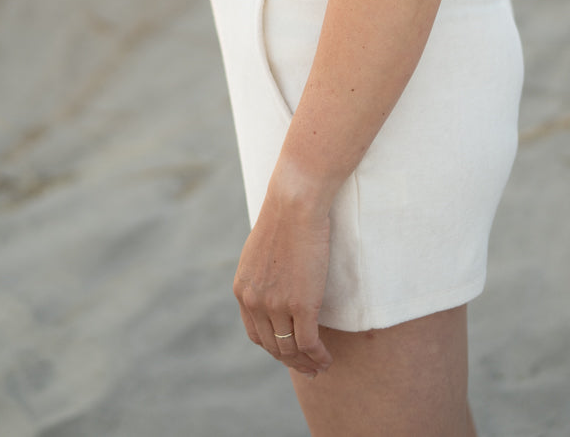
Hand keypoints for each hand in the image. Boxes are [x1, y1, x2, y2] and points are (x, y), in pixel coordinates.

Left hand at [233, 185, 333, 378]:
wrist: (296, 202)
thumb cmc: (285, 216)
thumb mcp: (262, 249)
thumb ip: (263, 272)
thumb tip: (276, 281)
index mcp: (242, 289)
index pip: (255, 333)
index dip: (273, 347)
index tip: (288, 352)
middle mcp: (254, 301)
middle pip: (272, 346)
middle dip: (290, 361)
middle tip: (307, 368)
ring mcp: (277, 305)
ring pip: (291, 349)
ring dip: (306, 363)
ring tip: (320, 367)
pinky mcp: (301, 305)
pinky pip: (309, 343)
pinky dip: (318, 356)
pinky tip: (326, 359)